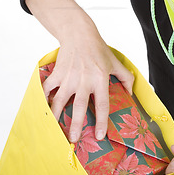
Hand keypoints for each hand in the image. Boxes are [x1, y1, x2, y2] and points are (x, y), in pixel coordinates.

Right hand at [42, 25, 133, 143]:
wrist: (79, 34)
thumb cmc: (98, 49)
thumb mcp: (115, 62)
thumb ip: (125, 77)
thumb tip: (130, 94)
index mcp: (100, 79)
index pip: (102, 104)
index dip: (102, 121)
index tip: (100, 136)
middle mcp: (84, 80)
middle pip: (80, 107)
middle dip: (76, 125)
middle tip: (73, 140)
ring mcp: (69, 77)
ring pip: (61, 101)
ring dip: (57, 117)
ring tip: (55, 130)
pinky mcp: (57, 73)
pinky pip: (48, 89)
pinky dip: (44, 100)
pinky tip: (43, 110)